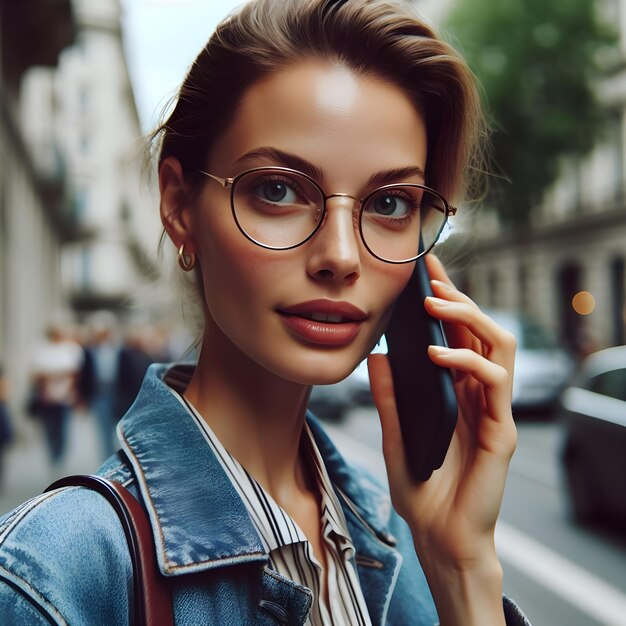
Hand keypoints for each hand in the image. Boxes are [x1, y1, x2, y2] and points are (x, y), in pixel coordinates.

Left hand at [368, 254, 516, 571]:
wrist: (439, 539)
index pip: (456, 335)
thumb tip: (377, 356)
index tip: (424, 273)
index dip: (445, 301)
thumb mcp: (395, 434)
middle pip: (480, 330)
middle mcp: (478, 395)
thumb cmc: (421, 490)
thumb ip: (390, 397)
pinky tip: (437, 355)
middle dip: (457, 297)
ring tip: (433, 306)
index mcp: (456, 392)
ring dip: (468, 318)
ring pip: (498, 345)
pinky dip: (468, 361)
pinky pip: (496, 383)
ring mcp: (492, 411)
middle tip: (429, 279)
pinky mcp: (501, 431)